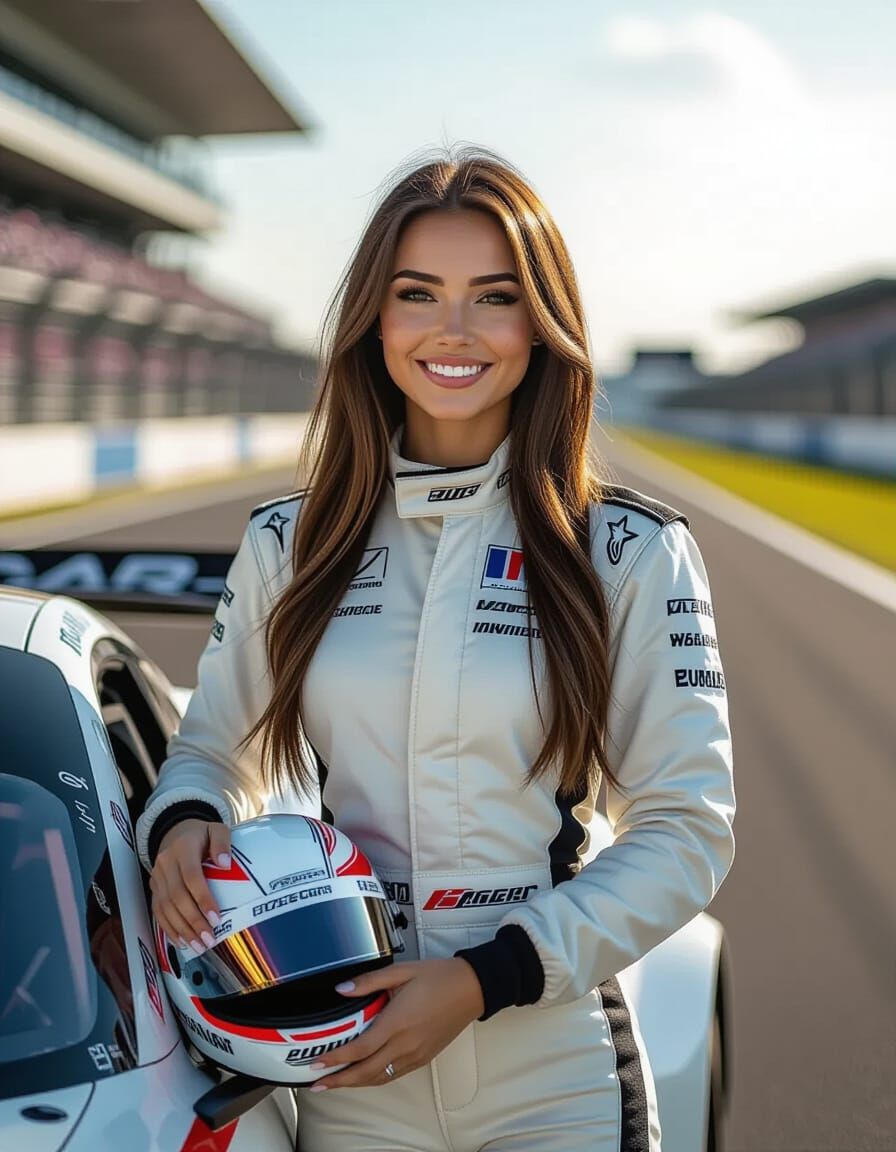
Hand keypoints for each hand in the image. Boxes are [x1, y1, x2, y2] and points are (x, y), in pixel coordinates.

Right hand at [149, 819, 230, 953]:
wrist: (176, 832)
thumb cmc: (202, 835)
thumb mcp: (216, 829)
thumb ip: (222, 842)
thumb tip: (225, 864)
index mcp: (183, 847)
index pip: (191, 876)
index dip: (203, 898)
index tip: (216, 918)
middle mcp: (165, 863)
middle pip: (177, 896)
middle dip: (193, 921)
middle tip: (209, 939)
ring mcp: (157, 877)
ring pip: (166, 908)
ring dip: (182, 930)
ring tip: (199, 946)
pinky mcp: (154, 889)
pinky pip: (158, 912)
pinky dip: (169, 929)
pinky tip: (182, 942)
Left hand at [308, 958, 484, 1090]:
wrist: (472, 989)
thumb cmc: (438, 976)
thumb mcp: (402, 971)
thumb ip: (369, 981)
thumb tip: (341, 989)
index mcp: (397, 1021)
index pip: (360, 1048)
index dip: (336, 1059)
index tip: (316, 1063)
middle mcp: (405, 1043)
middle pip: (366, 1071)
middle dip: (339, 1081)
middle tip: (316, 1084)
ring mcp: (415, 1054)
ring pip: (379, 1077)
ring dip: (355, 1083)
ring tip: (334, 1084)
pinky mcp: (423, 1057)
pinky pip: (394, 1074)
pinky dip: (374, 1079)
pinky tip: (364, 1076)